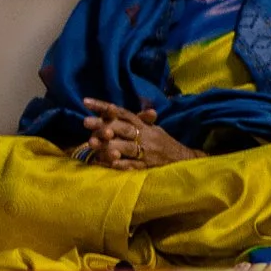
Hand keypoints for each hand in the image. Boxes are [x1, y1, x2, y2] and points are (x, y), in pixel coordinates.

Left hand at [82, 99, 202, 170]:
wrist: (184, 160)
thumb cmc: (164, 144)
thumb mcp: (154, 129)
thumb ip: (141, 120)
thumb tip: (135, 107)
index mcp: (144, 126)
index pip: (123, 113)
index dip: (105, 107)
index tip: (86, 102)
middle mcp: (145, 137)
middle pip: (124, 128)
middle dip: (104, 125)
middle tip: (85, 122)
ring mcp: (147, 152)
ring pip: (127, 147)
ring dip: (109, 146)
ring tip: (91, 143)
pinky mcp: (148, 167)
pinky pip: (134, 166)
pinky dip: (122, 164)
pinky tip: (108, 163)